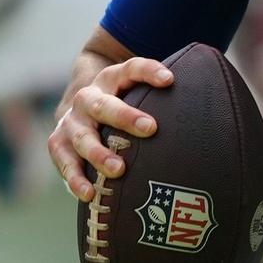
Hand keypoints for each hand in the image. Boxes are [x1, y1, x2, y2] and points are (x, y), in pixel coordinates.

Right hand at [47, 56, 173, 201]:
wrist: (80, 107)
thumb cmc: (121, 102)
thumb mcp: (136, 91)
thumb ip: (161, 96)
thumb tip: (204, 109)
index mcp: (111, 79)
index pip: (131, 69)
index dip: (149, 72)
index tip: (169, 80)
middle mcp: (88, 97)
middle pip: (103, 105)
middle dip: (125, 117)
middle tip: (151, 128)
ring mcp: (70, 121)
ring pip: (82, 136)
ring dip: (99, 153)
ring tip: (118, 170)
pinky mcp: (58, 144)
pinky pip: (64, 162)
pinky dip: (75, 178)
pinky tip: (89, 193)